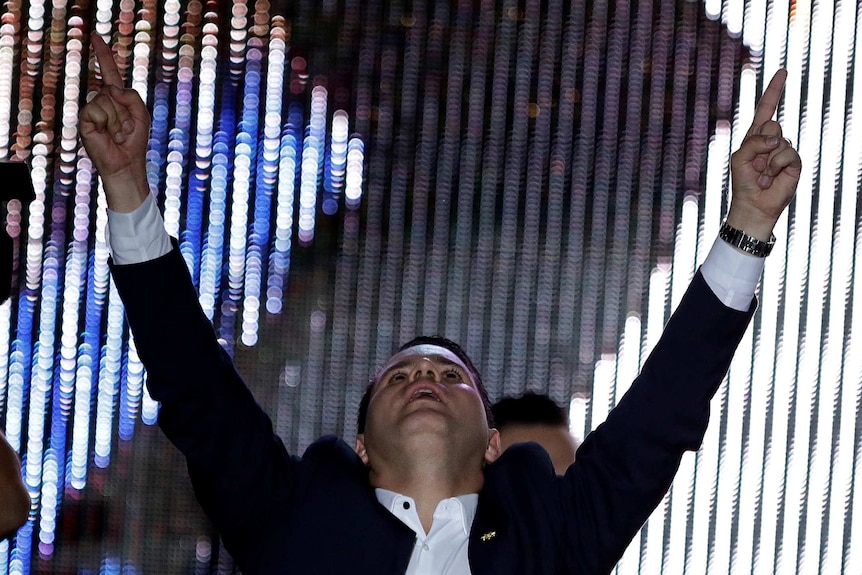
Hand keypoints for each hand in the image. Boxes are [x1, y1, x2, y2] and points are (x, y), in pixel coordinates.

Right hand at [79, 34, 150, 211]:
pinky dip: (107, 122)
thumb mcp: (141, 114)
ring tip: (117, 133)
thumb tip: (109, 88)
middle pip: (112, 88)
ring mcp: (92, 111)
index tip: (95, 36)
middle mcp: (102, 101)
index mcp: (116, 98)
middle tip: (125, 128)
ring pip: (105, 99)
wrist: (126, 164)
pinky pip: (96, 109)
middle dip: (124, 109)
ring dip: (117, 118)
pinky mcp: (85, 121)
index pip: (108, 72)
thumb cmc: (134, 141)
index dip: (102, 54)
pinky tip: (108, 134)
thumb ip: (131, 96)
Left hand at [728, 69, 801, 240]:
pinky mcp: (794, 163)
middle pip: (770, 124)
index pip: (766, 108)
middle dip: (760, 143)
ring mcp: (784, 150)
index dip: (774, 90)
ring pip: (778, 140)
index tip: (783, 71)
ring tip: (762, 175)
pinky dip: (776, 166)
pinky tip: (771, 178)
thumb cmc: (743, 182)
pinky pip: (787, 154)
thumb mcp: (739, 157)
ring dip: (766, 161)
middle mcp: (772, 140)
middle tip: (756, 164)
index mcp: (756, 136)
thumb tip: (777, 139)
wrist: (753, 205)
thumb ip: (754, 142)